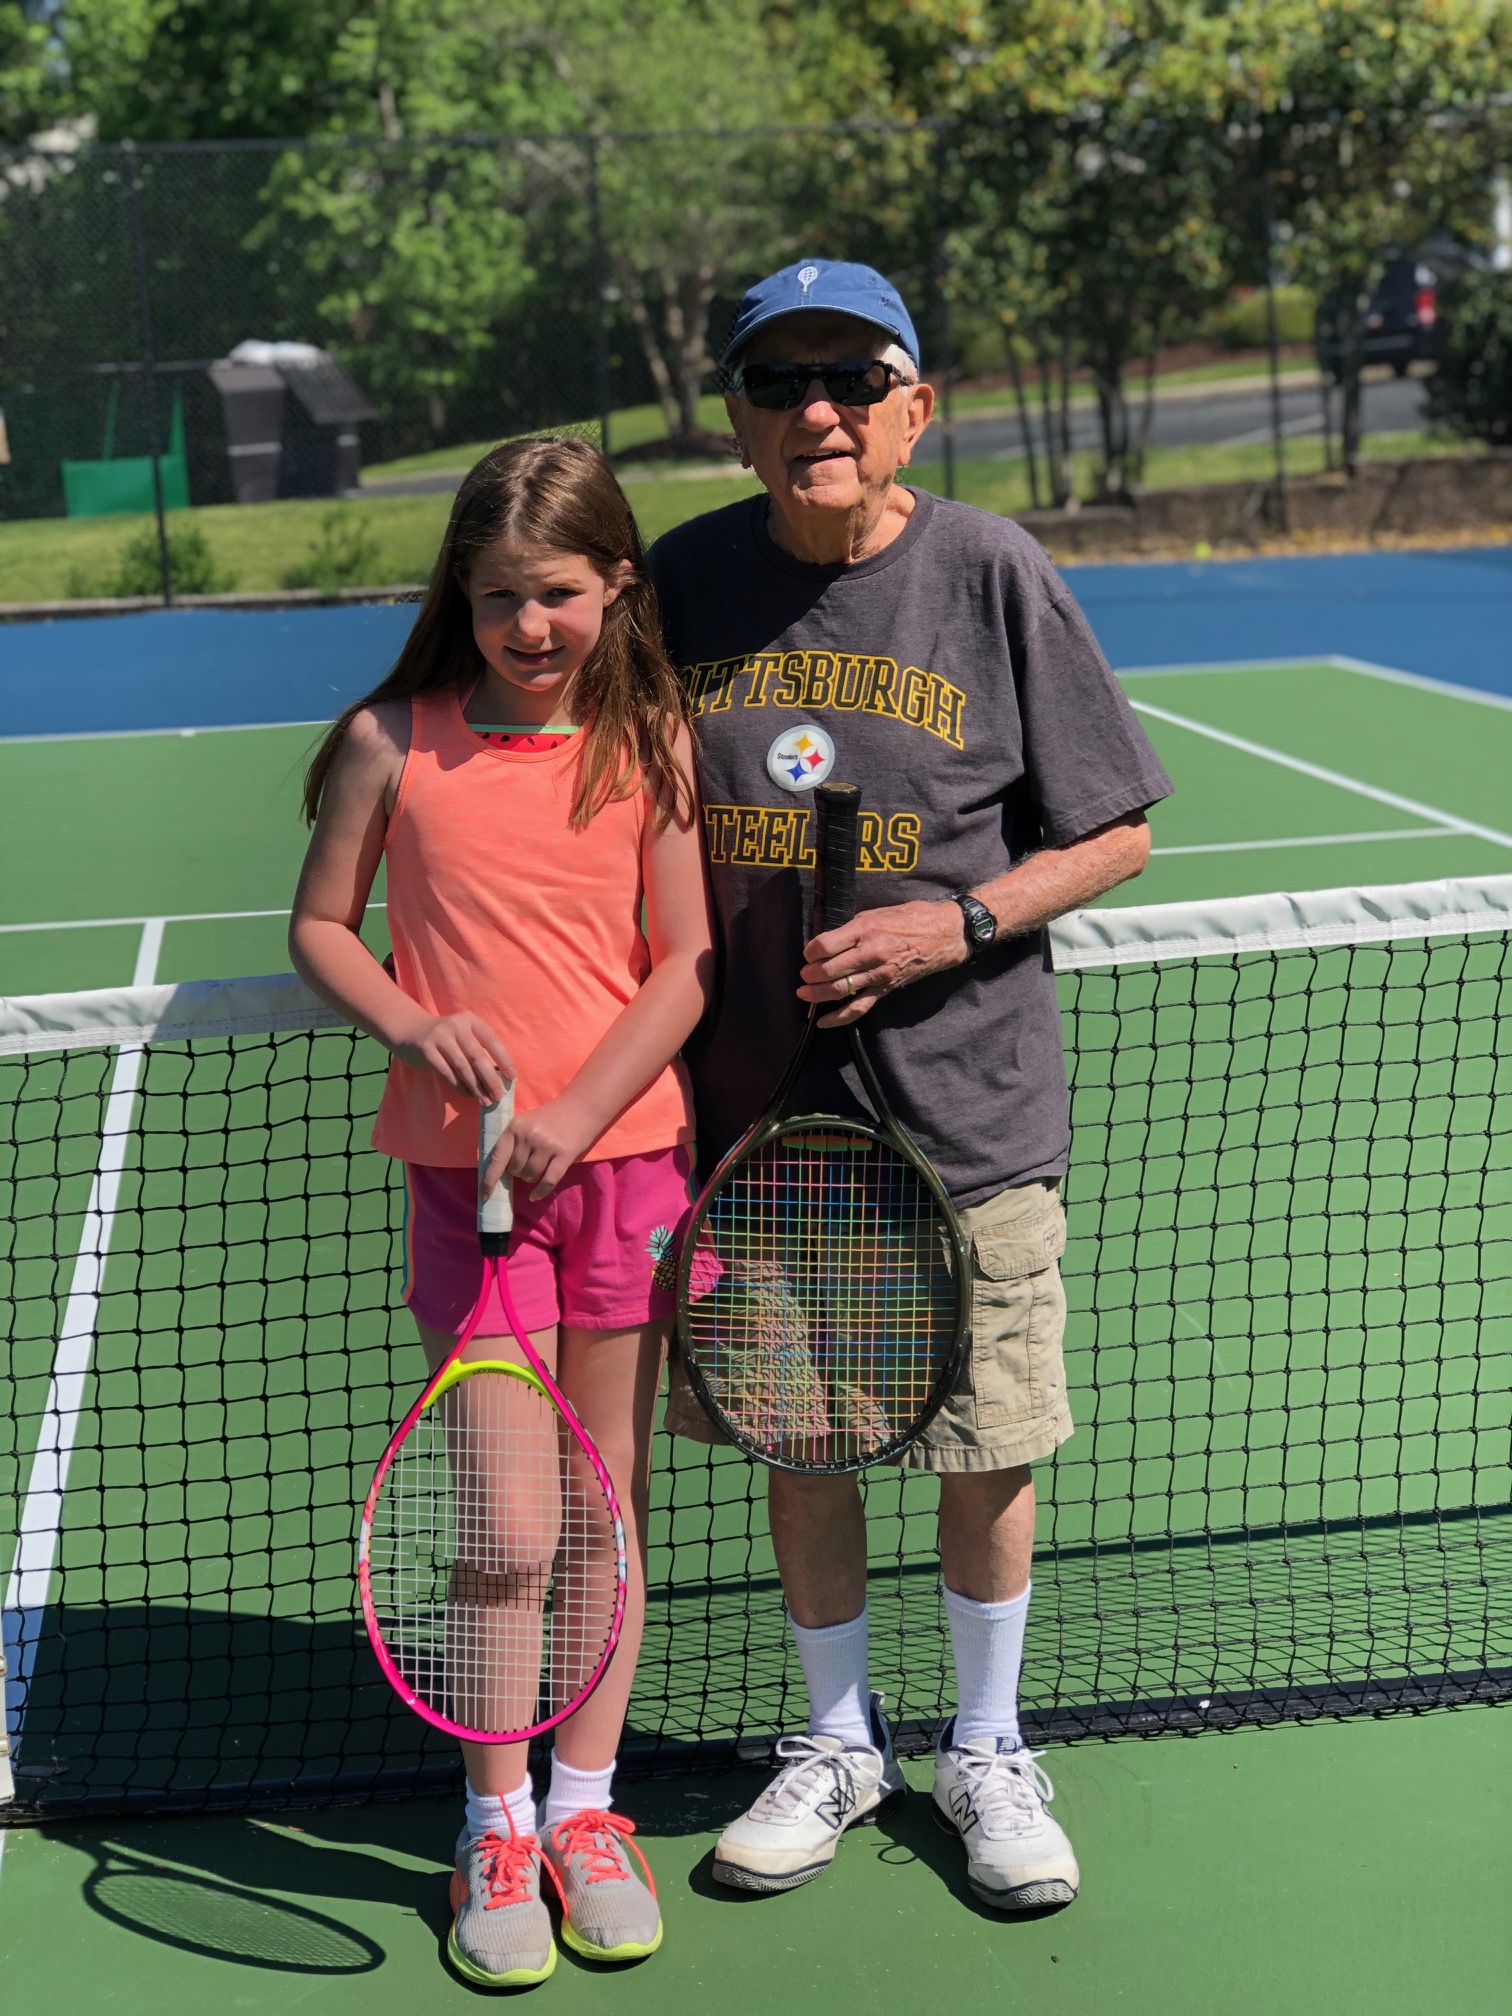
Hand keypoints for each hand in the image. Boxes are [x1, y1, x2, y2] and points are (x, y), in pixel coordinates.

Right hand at [393, 1011, 514, 1102]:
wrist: (411, 1031)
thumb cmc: (446, 1038)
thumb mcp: (463, 1036)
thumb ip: (479, 1049)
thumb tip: (500, 1077)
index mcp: (470, 1020)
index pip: (492, 1040)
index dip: (503, 1059)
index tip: (512, 1077)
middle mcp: (456, 1025)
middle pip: (477, 1056)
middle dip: (490, 1078)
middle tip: (498, 1096)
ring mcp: (440, 1036)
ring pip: (462, 1067)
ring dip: (476, 1087)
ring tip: (485, 1100)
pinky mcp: (426, 1050)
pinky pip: (447, 1073)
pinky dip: (459, 1086)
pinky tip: (468, 1095)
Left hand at [481, 1093, 601, 1201]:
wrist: (582, 1107)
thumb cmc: (551, 1117)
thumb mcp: (526, 1122)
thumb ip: (513, 1142)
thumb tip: (499, 1172)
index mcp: (515, 1126)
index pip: (497, 1158)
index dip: (489, 1180)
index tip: (484, 1196)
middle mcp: (529, 1135)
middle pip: (514, 1170)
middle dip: (519, 1171)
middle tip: (529, 1161)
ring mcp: (547, 1145)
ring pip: (530, 1176)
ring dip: (531, 1177)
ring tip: (540, 1165)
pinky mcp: (564, 1154)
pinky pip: (548, 1181)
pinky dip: (540, 1192)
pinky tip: (535, 1197)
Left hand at [798, 900, 967, 1026]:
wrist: (944, 935)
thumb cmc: (911, 918)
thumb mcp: (877, 913)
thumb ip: (852, 928)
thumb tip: (828, 941)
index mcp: (865, 930)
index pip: (825, 945)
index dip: (810, 951)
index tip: (808, 953)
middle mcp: (870, 953)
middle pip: (829, 970)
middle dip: (810, 974)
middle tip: (804, 975)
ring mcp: (878, 974)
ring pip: (840, 989)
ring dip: (817, 994)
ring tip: (804, 993)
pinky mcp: (885, 988)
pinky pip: (859, 1007)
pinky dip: (838, 1017)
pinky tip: (822, 1021)